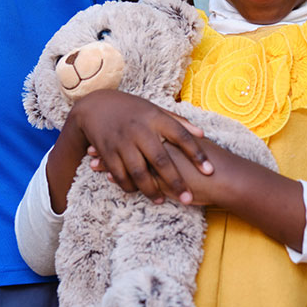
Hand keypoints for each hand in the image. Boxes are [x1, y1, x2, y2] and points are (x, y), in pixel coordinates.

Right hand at [71, 90, 211, 203]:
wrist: (97, 105)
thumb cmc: (133, 109)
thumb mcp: (156, 110)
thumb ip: (179, 122)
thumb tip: (202, 134)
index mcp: (155, 118)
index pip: (181, 136)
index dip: (197, 154)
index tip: (209, 171)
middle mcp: (140, 130)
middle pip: (161, 159)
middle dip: (176, 181)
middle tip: (188, 198)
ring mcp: (122, 141)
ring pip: (139, 172)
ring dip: (151, 190)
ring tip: (162, 200)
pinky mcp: (107, 152)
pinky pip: (120, 175)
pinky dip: (129, 186)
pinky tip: (139, 192)